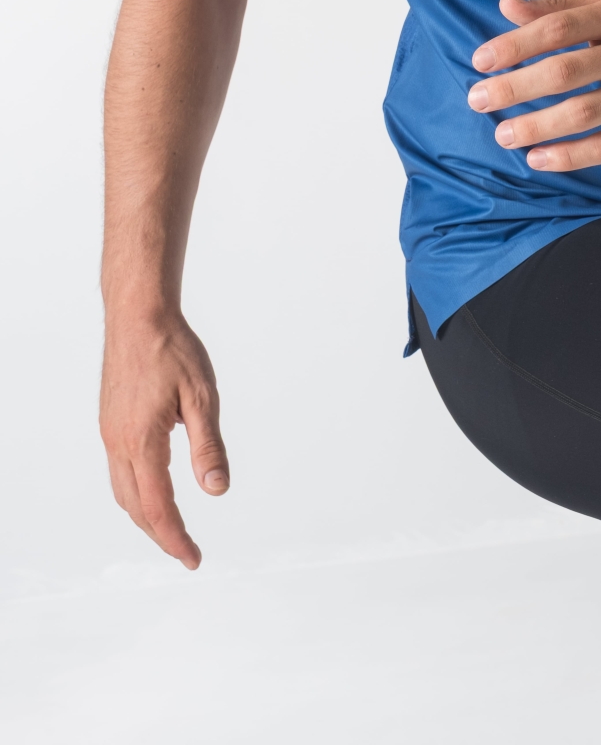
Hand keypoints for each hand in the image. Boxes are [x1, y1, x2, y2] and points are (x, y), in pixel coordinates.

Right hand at [99, 315, 228, 569]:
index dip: (175, 538)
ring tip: (171, 529)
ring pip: (123, 491)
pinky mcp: (109, 422)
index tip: (193, 559)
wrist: (138, 315)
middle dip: (160, 534)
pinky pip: (119, 471)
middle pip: (136, 507)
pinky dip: (136, 492)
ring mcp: (110, 433)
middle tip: (186, 551)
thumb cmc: (172, 348)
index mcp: (142, 441)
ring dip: (145, 516)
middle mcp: (118, 443)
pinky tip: (153, 488)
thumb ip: (208, 445)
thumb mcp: (202, 396)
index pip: (158, 507)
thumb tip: (217, 488)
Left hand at [467, 0, 600, 171]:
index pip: (559, 28)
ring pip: (588, 112)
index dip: (516, 45)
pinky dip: (574, 155)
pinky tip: (540, 159)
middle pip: (568, 71)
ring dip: (539, 126)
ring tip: (503, 135)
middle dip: (516, 88)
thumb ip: (560, 9)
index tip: (480, 62)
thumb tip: (505, 6)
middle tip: (478, 100)